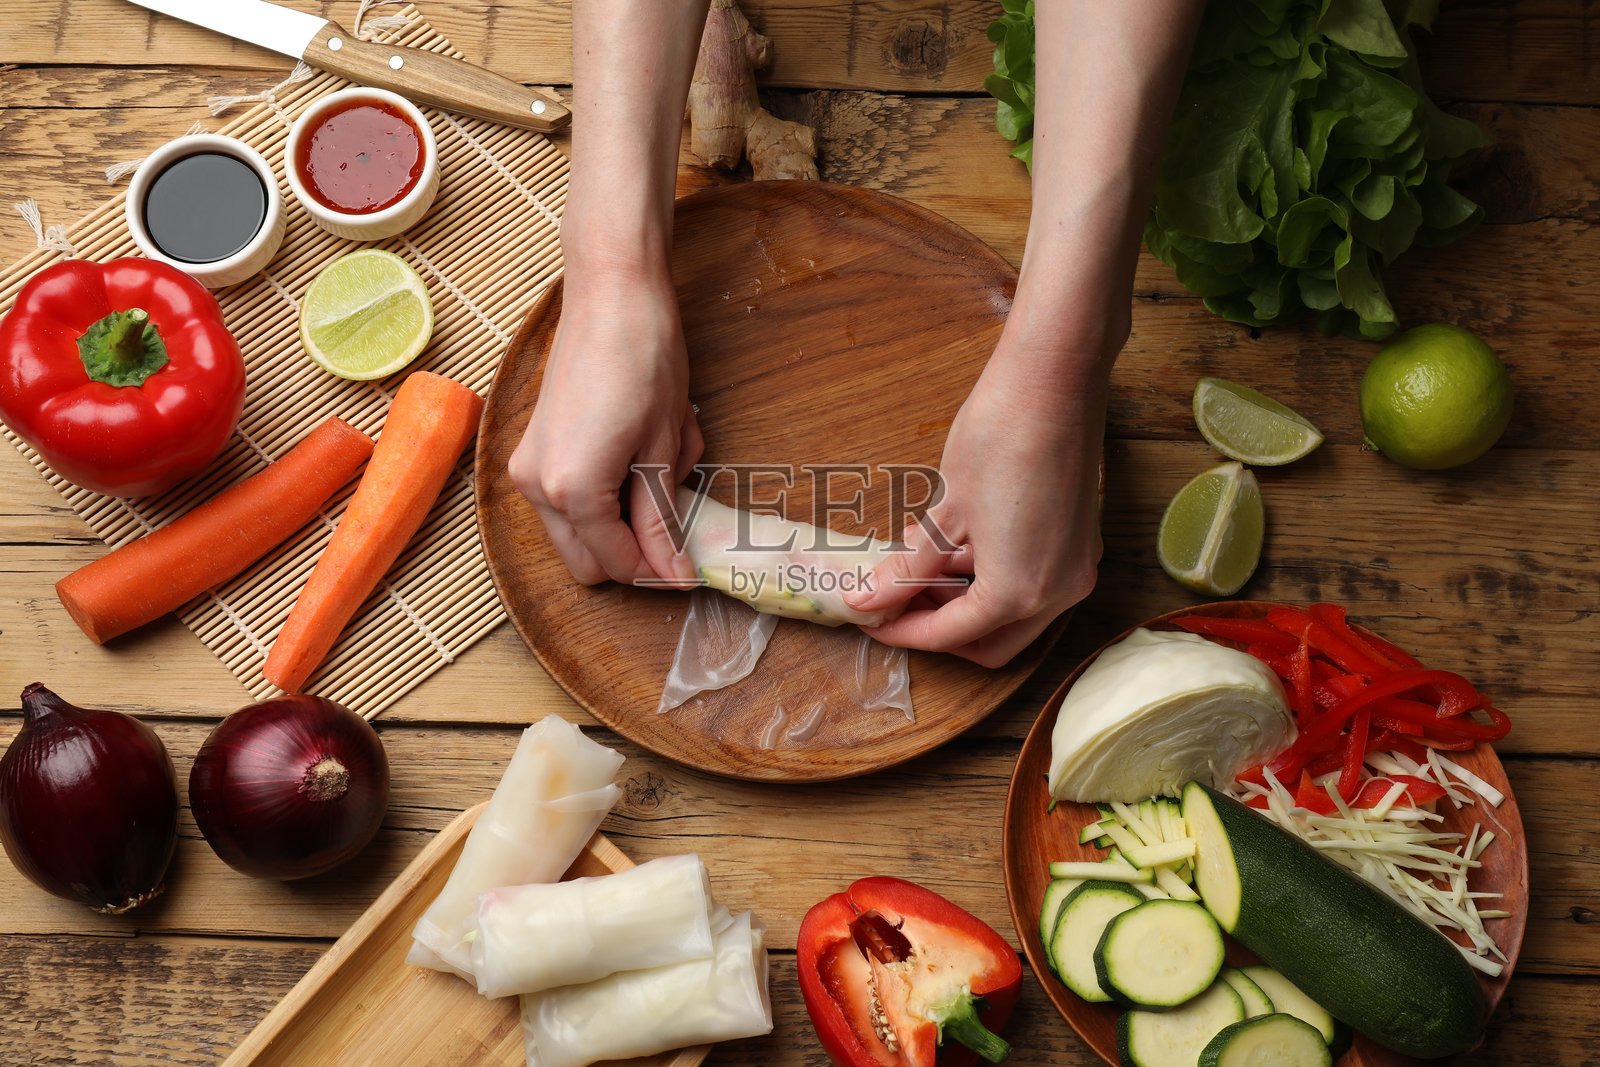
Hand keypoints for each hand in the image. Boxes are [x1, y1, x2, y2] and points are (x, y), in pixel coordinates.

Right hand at [508, 264, 701, 585]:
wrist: (612, 292)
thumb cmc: (645, 358)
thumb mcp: (664, 448)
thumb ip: (661, 520)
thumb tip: (673, 575)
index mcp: (572, 491)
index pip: (618, 563)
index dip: (659, 571)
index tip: (693, 567)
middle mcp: (536, 487)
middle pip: (587, 562)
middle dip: (635, 550)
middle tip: (679, 515)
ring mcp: (527, 466)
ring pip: (577, 532)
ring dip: (622, 517)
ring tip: (659, 464)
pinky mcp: (532, 447)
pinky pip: (569, 498)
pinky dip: (607, 491)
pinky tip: (638, 449)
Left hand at [846, 338, 1107, 667]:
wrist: (1053, 380)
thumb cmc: (999, 438)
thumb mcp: (944, 512)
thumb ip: (907, 569)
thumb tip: (868, 600)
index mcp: (1019, 593)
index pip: (952, 635)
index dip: (904, 631)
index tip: (871, 618)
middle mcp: (1057, 593)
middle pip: (991, 644)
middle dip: (940, 629)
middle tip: (895, 603)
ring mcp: (1075, 569)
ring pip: (1013, 617)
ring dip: (964, 603)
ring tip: (916, 567)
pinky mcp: (1079, 544)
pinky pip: (1032, 584)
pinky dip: (991, 579)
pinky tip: (952, 548)